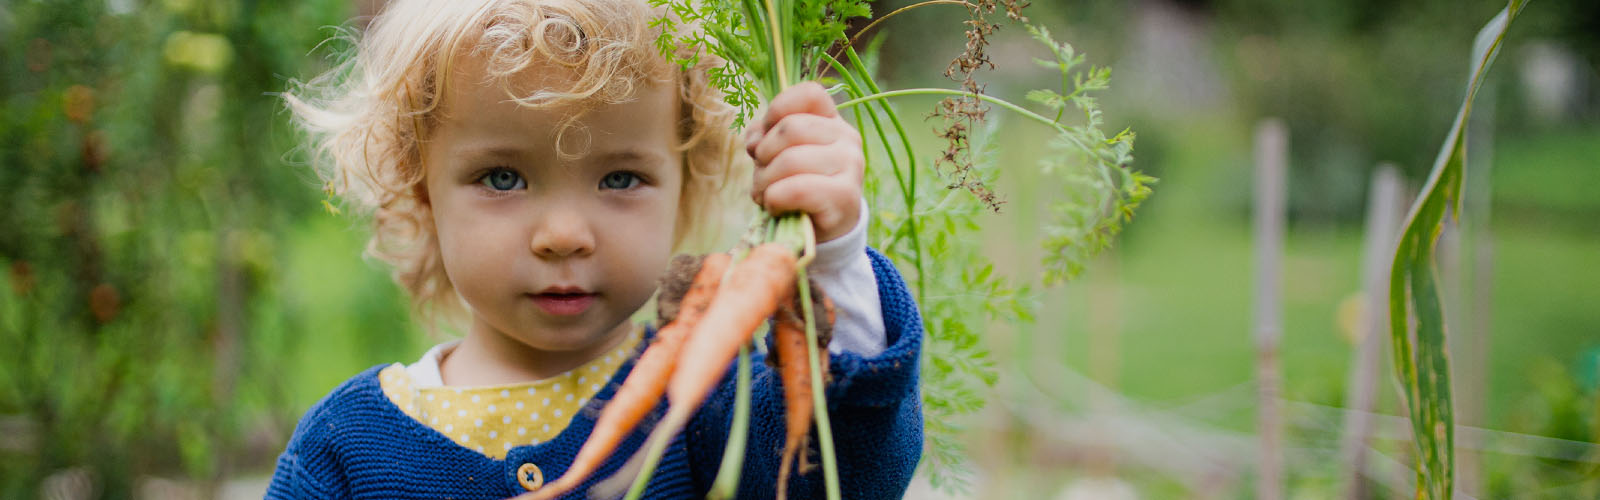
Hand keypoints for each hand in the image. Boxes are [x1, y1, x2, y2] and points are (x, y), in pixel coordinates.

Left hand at [744, 81, 863, 242]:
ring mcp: (851, 166)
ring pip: (790, 160)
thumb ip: (764, 136)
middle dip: (763, 155)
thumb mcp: (777, 155)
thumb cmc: (797, 186)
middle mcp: (847, 139)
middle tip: (761, 175)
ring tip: (765, 194)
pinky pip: (796, 189)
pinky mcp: (845, 196)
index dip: (778, 109)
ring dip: (764, 182)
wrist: (823, 230)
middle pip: (791, 128)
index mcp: (832, 121)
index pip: (809, 94)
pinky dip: (774, 199)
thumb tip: (755, 142)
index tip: (766, 135)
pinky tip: (775, 206)